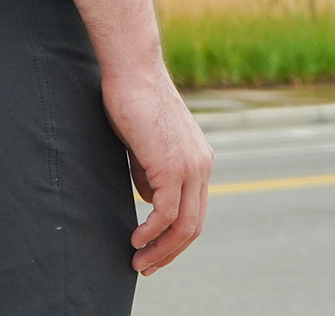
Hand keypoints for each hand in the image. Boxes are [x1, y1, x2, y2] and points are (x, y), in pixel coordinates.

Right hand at [104, 58, 211, 274]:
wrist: (133, 69)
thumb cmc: (133, 98)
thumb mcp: (145, 143)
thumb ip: (151, 171)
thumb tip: (149, 198)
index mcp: (199, 159)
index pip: (195, 209)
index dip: (175, 235)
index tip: (154, 249)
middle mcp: (202, 166)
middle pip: (194, 224)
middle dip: (170, 251)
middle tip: (147, 265)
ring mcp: (190, 167)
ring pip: (184, 224)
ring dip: (160, 248)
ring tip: (139, 261)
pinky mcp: (172, 166)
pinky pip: (166, 212)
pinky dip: (151, 231)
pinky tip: (136, 239)